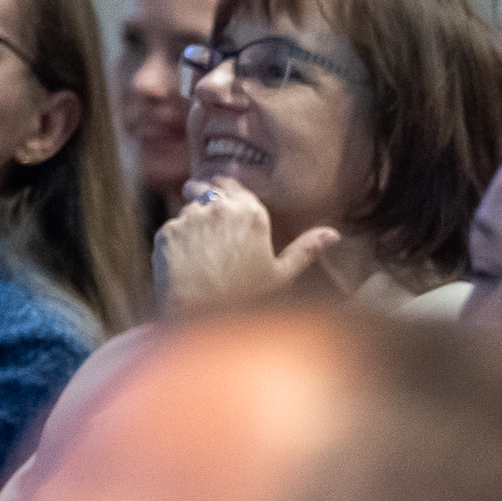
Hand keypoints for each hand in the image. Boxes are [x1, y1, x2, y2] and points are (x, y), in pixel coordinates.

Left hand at [152, 176, 338, 313]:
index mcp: (251, 213)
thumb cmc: (247, 298)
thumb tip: (334, 234)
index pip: (232, 183)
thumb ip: (306, 249)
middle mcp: (219, 207)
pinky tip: (186, 264)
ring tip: (200, 254)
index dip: (226, 192)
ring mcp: (190, 217)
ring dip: (191, 222)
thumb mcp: (282, 275)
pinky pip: (171, 229)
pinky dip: (176, 241)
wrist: (202, 317)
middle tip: (207, 224)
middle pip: (204, 187)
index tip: (223, 204)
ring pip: (187, 209)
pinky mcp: (167, 231)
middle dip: (202, 196)